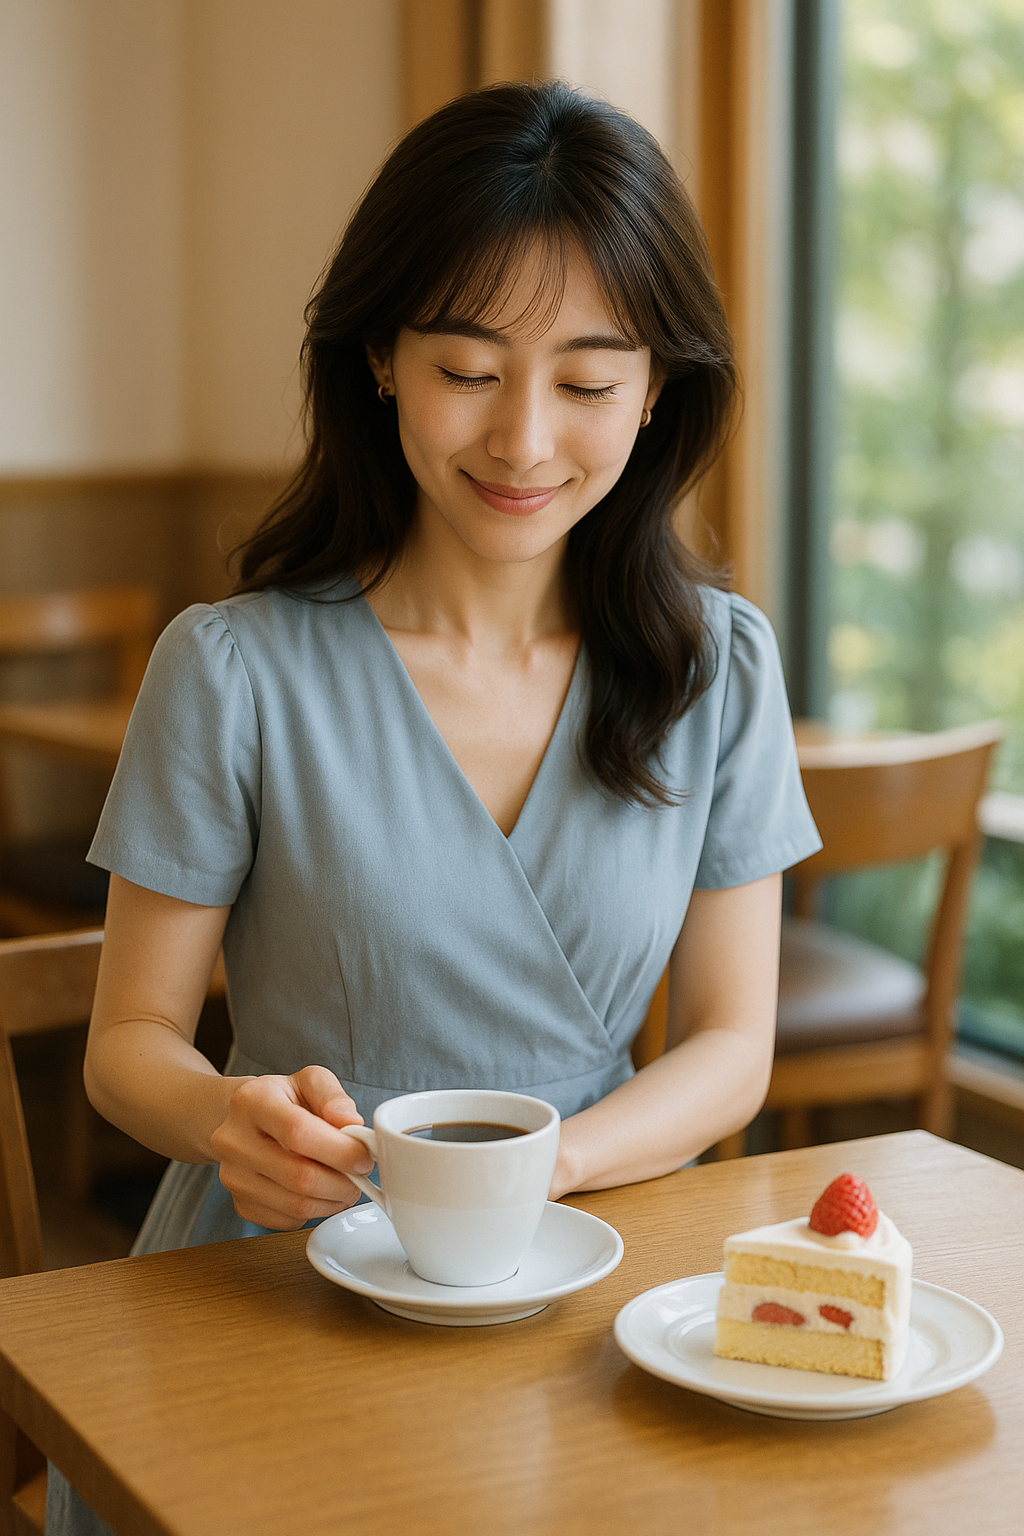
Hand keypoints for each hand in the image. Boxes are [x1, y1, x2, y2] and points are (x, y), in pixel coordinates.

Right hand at [210, 1067, 374, 1229]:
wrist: (246, 1119)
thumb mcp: (309, 1081)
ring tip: (346, 1184)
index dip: (339, 1150)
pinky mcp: (240, 1204)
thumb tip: (350, 1124)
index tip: (364, 1155)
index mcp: (251, 1101)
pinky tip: (320, 1193)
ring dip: (333, 1200)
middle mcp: (233, 1141)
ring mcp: (233, 1176)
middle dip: (343, 1181)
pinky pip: (288, 1221)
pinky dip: (314, 1212)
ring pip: (296, 1206)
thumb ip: (333, 1097)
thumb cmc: (283, 1099)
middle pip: (299, 1176)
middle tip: (361, 1174)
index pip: (297, 1132)